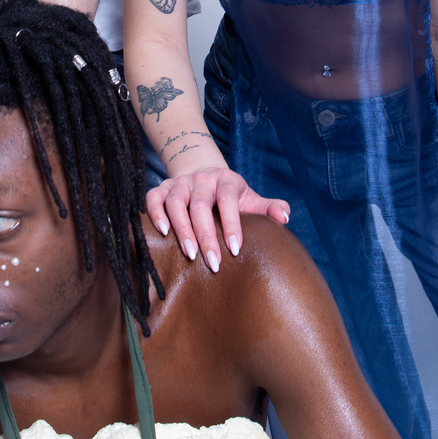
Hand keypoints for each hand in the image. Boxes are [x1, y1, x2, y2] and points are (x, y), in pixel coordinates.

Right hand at [146, 166, 290, 271]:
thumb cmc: (231, 196)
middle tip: (213, 263)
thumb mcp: (251, 199)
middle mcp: (201, 179)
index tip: (236, 250)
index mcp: (226, 180)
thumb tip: (284, 219)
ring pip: (176, 202)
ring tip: (189, 255)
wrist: (205, 175)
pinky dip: (154, 213)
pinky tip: (163, 233)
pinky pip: (153, 198)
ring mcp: (180, 182)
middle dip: (206, 235)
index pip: (228, 200)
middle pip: (200, 204)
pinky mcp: (162, 187)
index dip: (232, 224)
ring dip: (181, 229)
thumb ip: (269, 208)